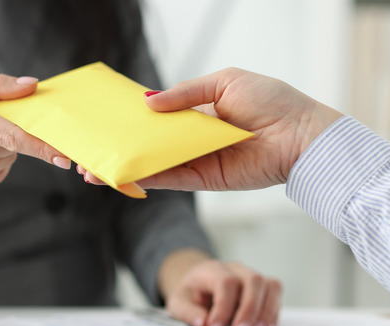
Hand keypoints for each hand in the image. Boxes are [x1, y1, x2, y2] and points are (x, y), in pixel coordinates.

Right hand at [80, 68, 342, 191]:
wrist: (300, 134)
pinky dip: (147, 179)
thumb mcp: (225, 82)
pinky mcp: (206, 180)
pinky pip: (171, 179)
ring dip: (125, 167)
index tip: (105, 122)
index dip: (132, 121)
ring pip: (155, 165)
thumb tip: (148, 103)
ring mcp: (199, 161)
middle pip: (151, 145)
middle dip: (120, 148)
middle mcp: (196, 139)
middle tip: (89, 151)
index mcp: (200, 112)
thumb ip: (185, 94)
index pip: (159, 118)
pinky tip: (122, 177)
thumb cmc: (272, 102)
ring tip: (93, 170)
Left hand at [159, 249, 281, 325]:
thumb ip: (188, 313)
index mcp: (212, 270)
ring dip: (266, 311)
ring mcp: (251, 275)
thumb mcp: (178, 302)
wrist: (200, 283)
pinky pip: (275, 292)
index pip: (225, 282)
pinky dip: (273, 311)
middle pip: (252, 280)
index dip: (223, 307)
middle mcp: (235, 268)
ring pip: (269, 285)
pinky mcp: (262, 285)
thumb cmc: (192, 294)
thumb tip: (203, 324)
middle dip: (249, 310)